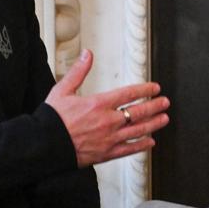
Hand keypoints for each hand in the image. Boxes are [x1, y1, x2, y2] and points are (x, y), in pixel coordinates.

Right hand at [44, 49, 169, 167]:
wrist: (44, 145)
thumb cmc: (52, 119)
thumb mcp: (63, 90)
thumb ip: (79, 71)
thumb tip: (87, 54)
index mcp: (98, 104)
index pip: (129, 94)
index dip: (145, 89)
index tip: (154, 88)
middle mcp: (107, 121)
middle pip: (138, 112)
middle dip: (154, 106)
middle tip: (165, 103)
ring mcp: (109, 138)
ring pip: (138, 130)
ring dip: (153, 124)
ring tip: (164, 119)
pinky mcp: (106, 153)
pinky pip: (129, 149)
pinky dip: (141, 145)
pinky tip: (150, 142)